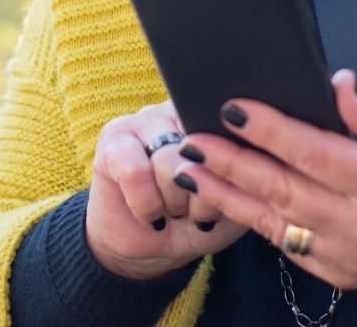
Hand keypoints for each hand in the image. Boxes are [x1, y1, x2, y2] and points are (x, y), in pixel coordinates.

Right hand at [84, 100, 246, 279]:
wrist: (152, 247)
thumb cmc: (200, 219)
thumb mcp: (234, 200)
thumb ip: (243, 170)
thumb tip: (241, 146)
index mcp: (215, 117)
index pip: (230, 128)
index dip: (228, 171)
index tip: (224, 194)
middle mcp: (179, 109)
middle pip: (200, 149)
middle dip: (201, 195)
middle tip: (193, 208)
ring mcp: (143, 120)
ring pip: (168, 162)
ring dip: (173, 202)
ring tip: (173, 209)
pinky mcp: (112, 140)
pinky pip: (136, 173)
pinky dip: (147, 205)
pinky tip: (151, 214)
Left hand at [170, 71, 356, 289]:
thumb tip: (336, 83)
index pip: (314, 153)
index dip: (270, 130)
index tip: (234, 108)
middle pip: (284, 190)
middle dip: (233, 162)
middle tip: (193, 137)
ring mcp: (347, 255)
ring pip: (275, 222)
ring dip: (228, 194)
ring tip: (191, 167)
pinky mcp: (337, 271)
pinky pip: (285, 243)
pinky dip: (254, 218)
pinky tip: (226, 195)